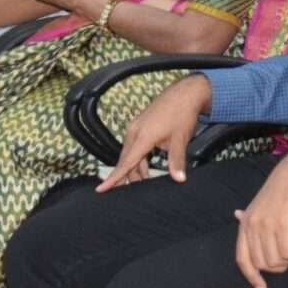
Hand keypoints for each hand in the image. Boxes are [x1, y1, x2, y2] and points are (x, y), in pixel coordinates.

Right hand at [97, 74, 211, 190]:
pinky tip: (146, 167)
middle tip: (131, 193)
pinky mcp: (140, 126)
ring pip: (130, 154)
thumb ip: (176, 161)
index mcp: (143, 136)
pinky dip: (138, 158)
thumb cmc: (181, 113)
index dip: (114, 177)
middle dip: (127, 177)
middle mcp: (135, 131)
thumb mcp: (180, 139)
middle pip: (126, 160)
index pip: (126, 162)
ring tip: (144, 181)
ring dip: (136, 168)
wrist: (184, 94)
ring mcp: (136, 127)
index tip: (102, 188)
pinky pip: (134, 146)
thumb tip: (178, 178)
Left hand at [234, 148, 287, 287]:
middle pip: (262, 264)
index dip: (252, 277)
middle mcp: (253, 225)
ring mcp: (267, 225)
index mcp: (246, 222)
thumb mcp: (261, 201)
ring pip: (276, 261)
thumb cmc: (285, 187)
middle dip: (279, 266)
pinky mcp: (283, 225)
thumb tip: (237, 216)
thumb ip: (251, 215)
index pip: (242, 258)